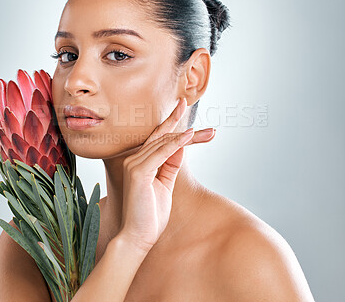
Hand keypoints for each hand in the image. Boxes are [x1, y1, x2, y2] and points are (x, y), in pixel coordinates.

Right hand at [118, 97, 215, 252]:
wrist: (138, 237)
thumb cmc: (150, 214)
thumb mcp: (164, 185)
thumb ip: (170, 165)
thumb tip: (180, 147)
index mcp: (139, 162)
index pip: (158, 138)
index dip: (171, 122)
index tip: (183, 108)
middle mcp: (134, 159)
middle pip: (164, 138)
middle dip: (188, 131)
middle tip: (210, 128)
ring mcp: (134, 165)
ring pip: (164, 143)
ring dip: (188, 136)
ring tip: (208, 132)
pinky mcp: (138, 172)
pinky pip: (161, 153)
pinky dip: (176, 144)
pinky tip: (190, 136)